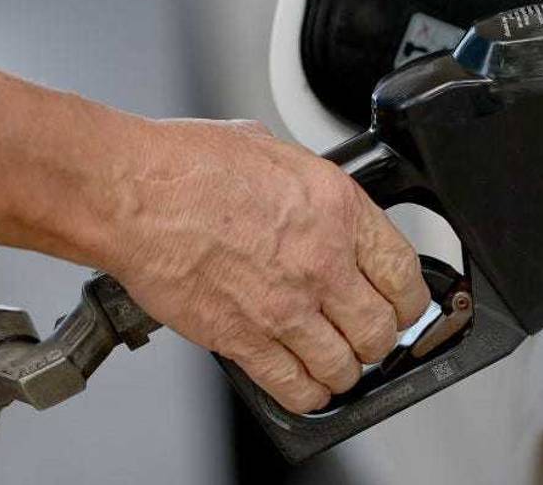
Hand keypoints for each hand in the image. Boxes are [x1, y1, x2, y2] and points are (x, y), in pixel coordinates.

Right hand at [98, 119, 430, 412]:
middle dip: (379, 337)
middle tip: (367, 333)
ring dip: (344, 369)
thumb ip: (309, 186)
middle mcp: (320, 262)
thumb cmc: (186, 166)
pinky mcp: (244, 339)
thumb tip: (320, 201)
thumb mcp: (272, 149)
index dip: (411, 299)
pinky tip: (305, 383)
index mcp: (337, 209)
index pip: (404, 273)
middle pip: (381, 329)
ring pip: (344, 366)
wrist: (132, 195)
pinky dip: (307, 393)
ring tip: (336, 360)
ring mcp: (284, 307)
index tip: (405, 305)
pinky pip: (295, 386)